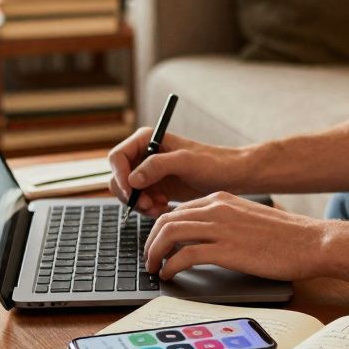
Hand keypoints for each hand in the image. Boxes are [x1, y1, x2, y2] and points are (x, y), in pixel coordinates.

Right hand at [106, 129, 247, 215]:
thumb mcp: (186, 162)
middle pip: (119, 177)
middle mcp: (144, 155)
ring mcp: (149, 172)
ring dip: (140, 204)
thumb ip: (158, 166)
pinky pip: (141, 201)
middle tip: (149, 205)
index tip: (131, 193)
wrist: (230, 176)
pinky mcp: (156, 187)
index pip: (118, 157)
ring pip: (129, 193)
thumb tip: (132, 179)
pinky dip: (149, 209)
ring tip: (161, 207)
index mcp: (147, 140)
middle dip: (130, 194)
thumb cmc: (213, 163)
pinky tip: (165, 208)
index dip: (120, 176)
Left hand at [144, 192, 326, 280]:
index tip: (157, 245)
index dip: (160, 229)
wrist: (311, 242)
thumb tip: (204, 239)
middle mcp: (216, 208)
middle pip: (166, 219)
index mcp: (221, 199)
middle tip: (149, 259)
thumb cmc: (286, 236)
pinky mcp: (226, 249)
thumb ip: (224, 222)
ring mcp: (221, 227)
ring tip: (154, 269)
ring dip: (154, 253)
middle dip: (151, 241)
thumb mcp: (248, 218)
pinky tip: (170, 276)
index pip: (177, 210)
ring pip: (169, 234)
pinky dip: (170, 266)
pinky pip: (184, 255)